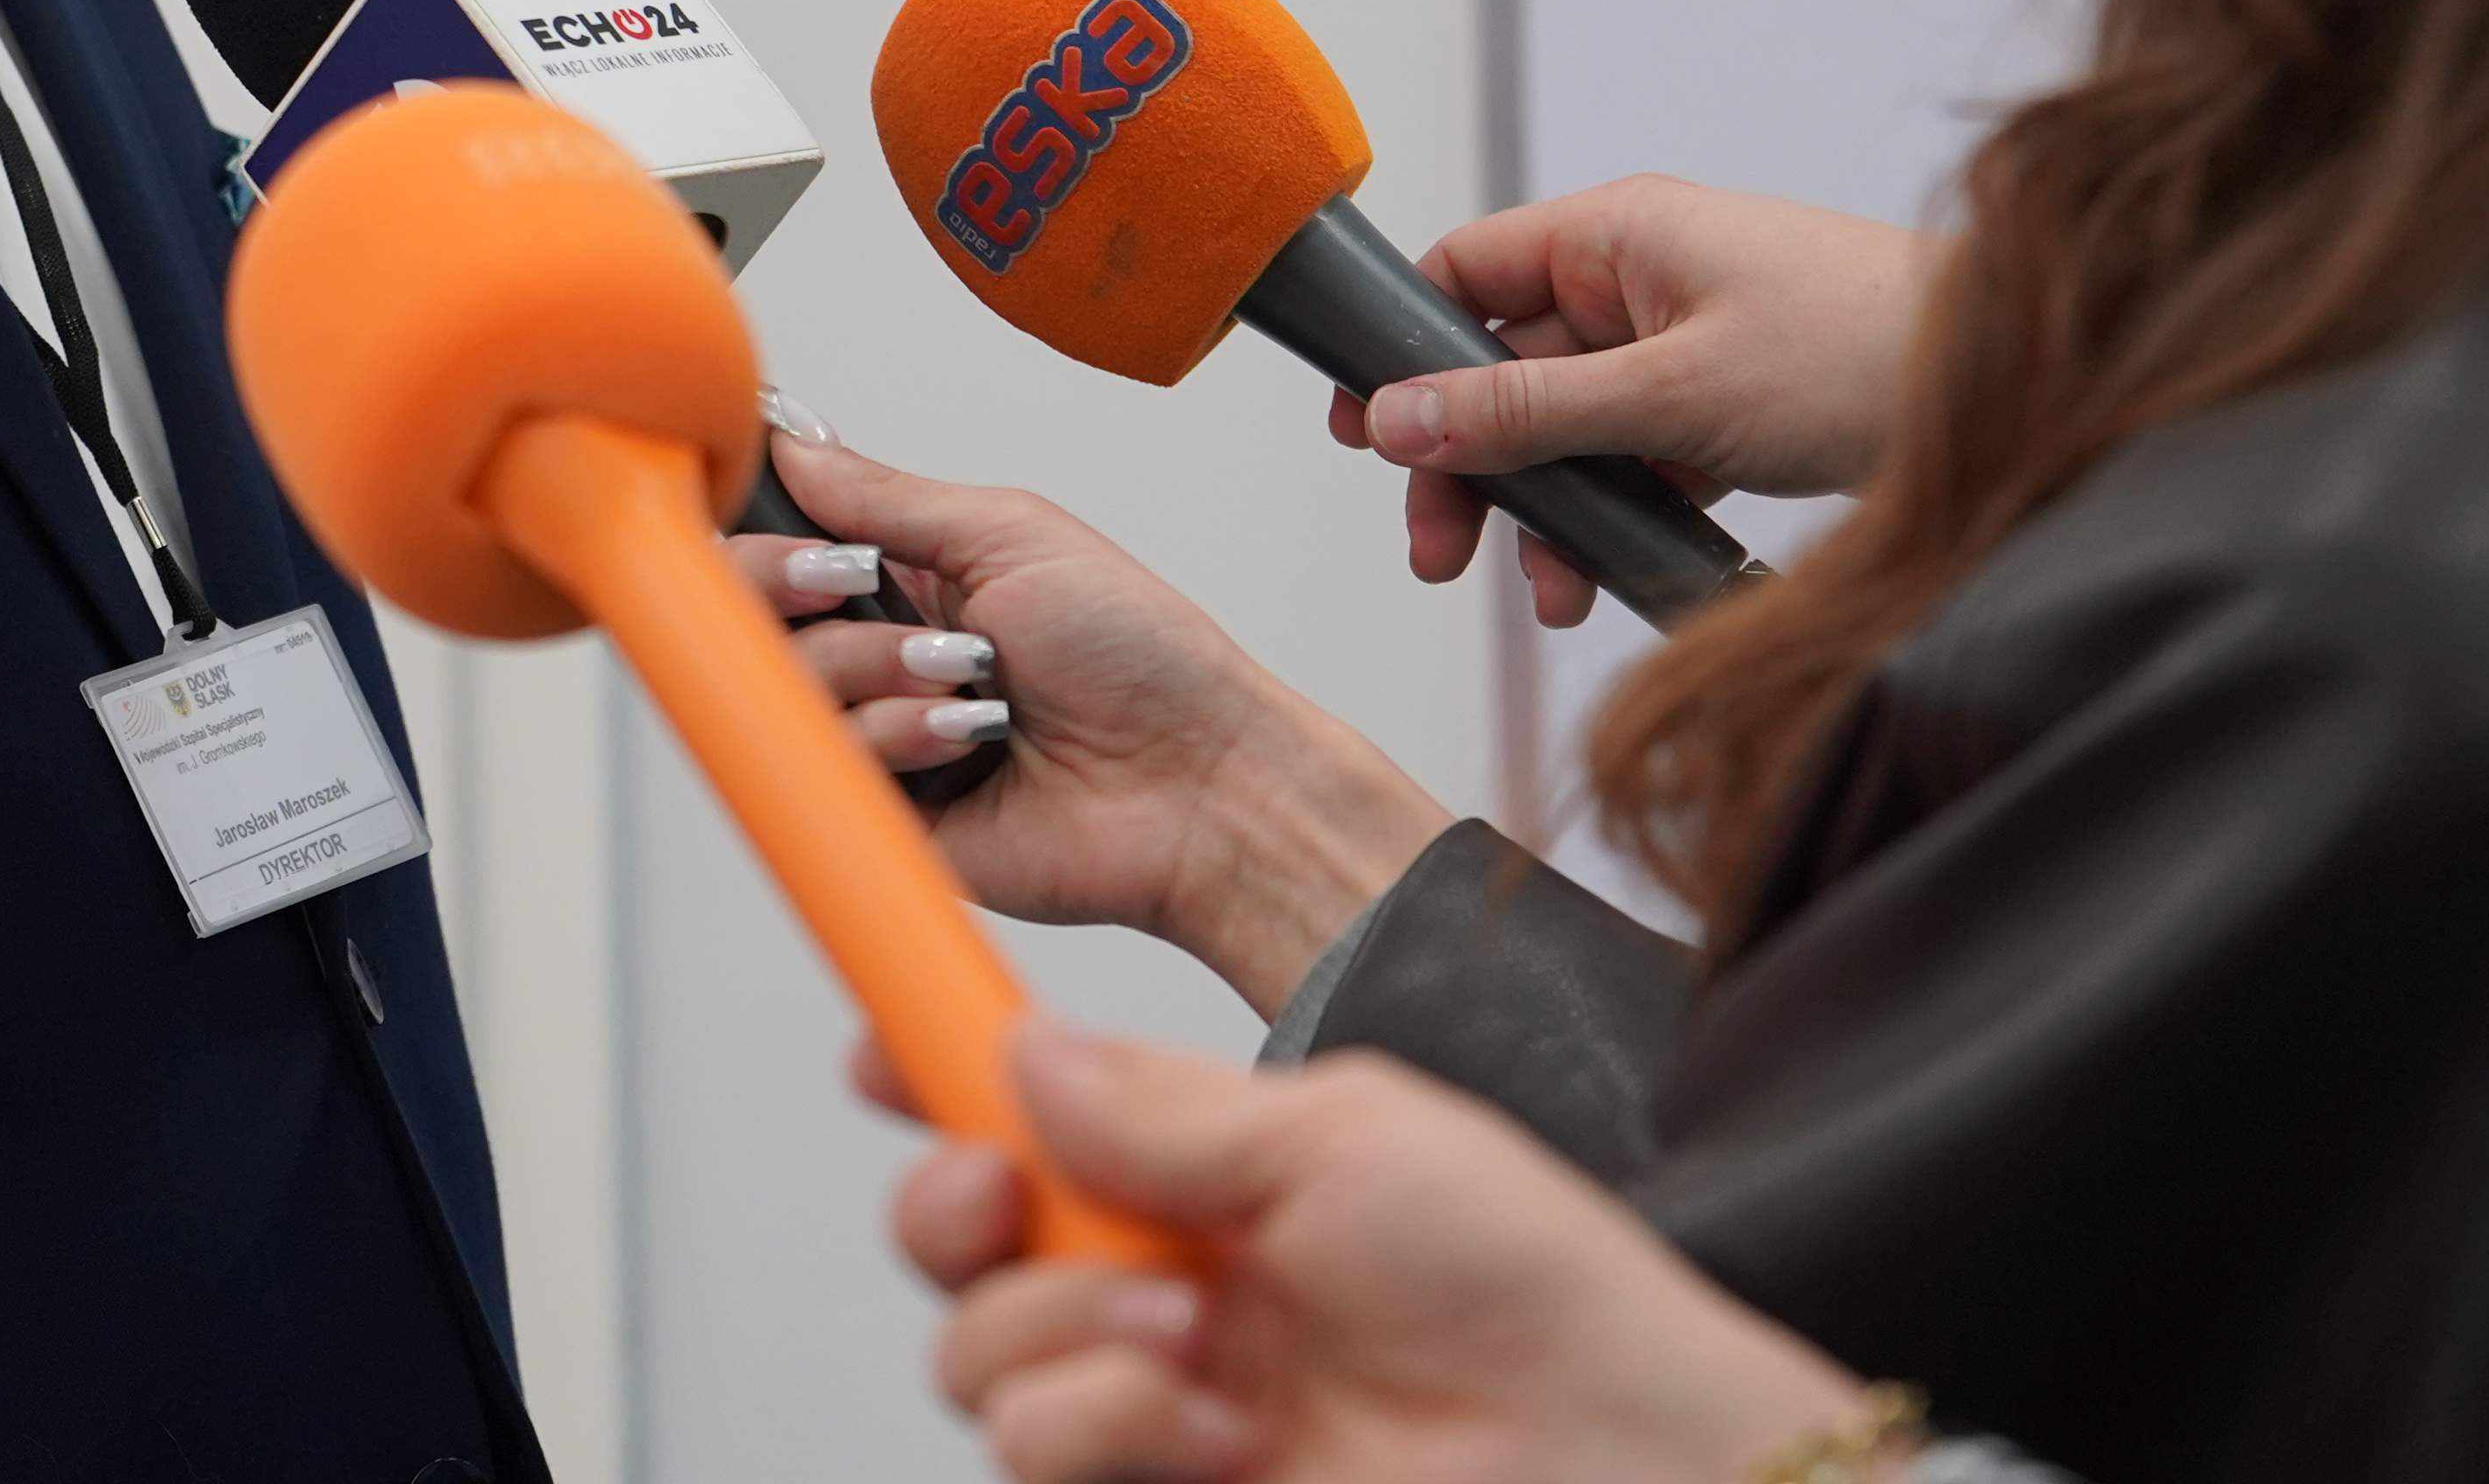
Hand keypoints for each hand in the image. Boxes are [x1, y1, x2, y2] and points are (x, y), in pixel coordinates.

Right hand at [732, 431, 1445, 1013]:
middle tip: (854, 587)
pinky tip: (968, 740)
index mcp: (916, 577)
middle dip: (797, 588)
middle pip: (756, 613)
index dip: (772, 534)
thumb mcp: (1011, 534)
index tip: (803, 530)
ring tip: (967, 682)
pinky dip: (898, 736)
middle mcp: (889, 653)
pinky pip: (832, 764)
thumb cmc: (1142, 657)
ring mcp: (885, 733)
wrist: (1200, 785)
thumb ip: (886, 496)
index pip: (788, 541)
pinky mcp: (889, 813)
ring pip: (788, 685)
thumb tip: (796, 443)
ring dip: (877, 669)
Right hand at [892, 1020, 1864, 1483]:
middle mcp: (1164, 1291)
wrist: (1614, 1459)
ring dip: (1066, 1337)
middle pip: (959, 1248)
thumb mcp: (1345, 1134)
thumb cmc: (1532, 1289)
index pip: (1030, 1120)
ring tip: (1200, 1341)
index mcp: (1208, 1182)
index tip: (874, 1046)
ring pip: (979, 1363)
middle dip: (957, 1211)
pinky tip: (1219, 1430)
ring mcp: (1159, 1410)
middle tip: (1009, 1203)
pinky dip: (1110, 1430)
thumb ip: (1160, 1106)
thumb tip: (1020, 1052)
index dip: (936, 1076)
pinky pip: (1038, 1460)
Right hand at [1353, 181, 1931, 626]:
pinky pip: (1639, 456)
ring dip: (1547, 507)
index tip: (1365, 437)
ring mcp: (1689, 342)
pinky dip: (1619, 514)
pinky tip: (1615, 577)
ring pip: (1573, 424)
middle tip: (1440, 551)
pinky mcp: (1731, 404)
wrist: (2024, 394)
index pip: (1465, 274)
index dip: (1402, 351)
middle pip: (1507, 364)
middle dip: (1471, 462)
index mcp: (1618, 234)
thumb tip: (1395, 417)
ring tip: (1549, 590)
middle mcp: (1644, 277)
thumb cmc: (1862, 355)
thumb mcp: (1669, 395)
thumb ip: (1524, 411)